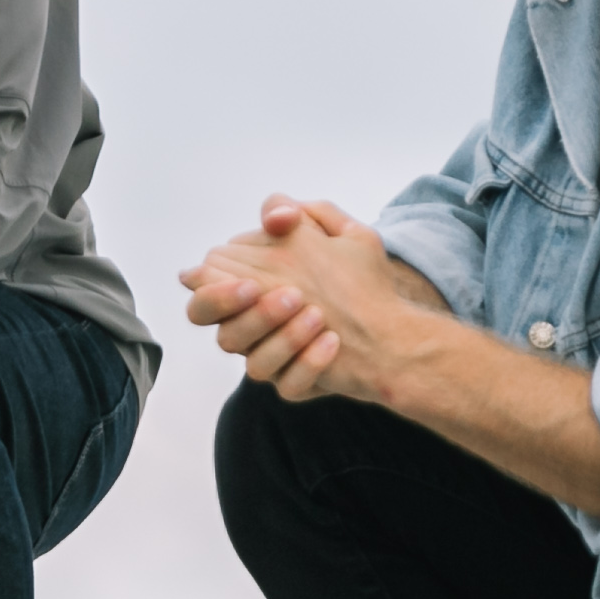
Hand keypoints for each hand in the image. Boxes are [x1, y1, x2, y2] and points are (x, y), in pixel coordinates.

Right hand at [176, 195, 437, 405]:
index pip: (202, 288)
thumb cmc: (360, 280)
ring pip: (252, 363)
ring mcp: (272, 360)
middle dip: (240, 312)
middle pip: (214, 330)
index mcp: (248, 290)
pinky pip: (289, 385)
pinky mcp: (296, 384)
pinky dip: (309, 364)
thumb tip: (277, 215)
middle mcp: (250, 328)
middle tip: (285, 295)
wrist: (396, 326)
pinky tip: (331, 342)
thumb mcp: (342, 234)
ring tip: (319, 315)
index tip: (250, 279)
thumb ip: (303, 213)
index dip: (213, 287)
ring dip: (283, 337)